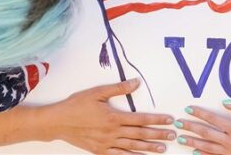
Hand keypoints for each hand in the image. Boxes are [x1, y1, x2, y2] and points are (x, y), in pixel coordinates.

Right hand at [45, 78, 175, 154]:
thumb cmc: (76, 105)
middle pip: (140, 135)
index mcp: (114, 117)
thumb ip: (119, 88)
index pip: (141, 119)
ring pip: (132, 147)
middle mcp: (113, 132)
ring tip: (162, 148)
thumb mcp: (97, 92)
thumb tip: (136, 82)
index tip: (169, 120)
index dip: (157, 120)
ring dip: (149, 148)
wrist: (57, 122)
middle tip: (173, 135)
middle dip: (158, 135)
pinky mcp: (100, 151)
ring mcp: (106, 144)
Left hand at [173, 99, 230, 154]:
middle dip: (190, 127)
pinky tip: (194, 153)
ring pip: (207, 148)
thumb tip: (226, 101)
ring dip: (192, 142)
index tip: (189, 108)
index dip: (199, 113)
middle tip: (177, 123)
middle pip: (206, 134)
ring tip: (180, 138)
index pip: (213, 119)